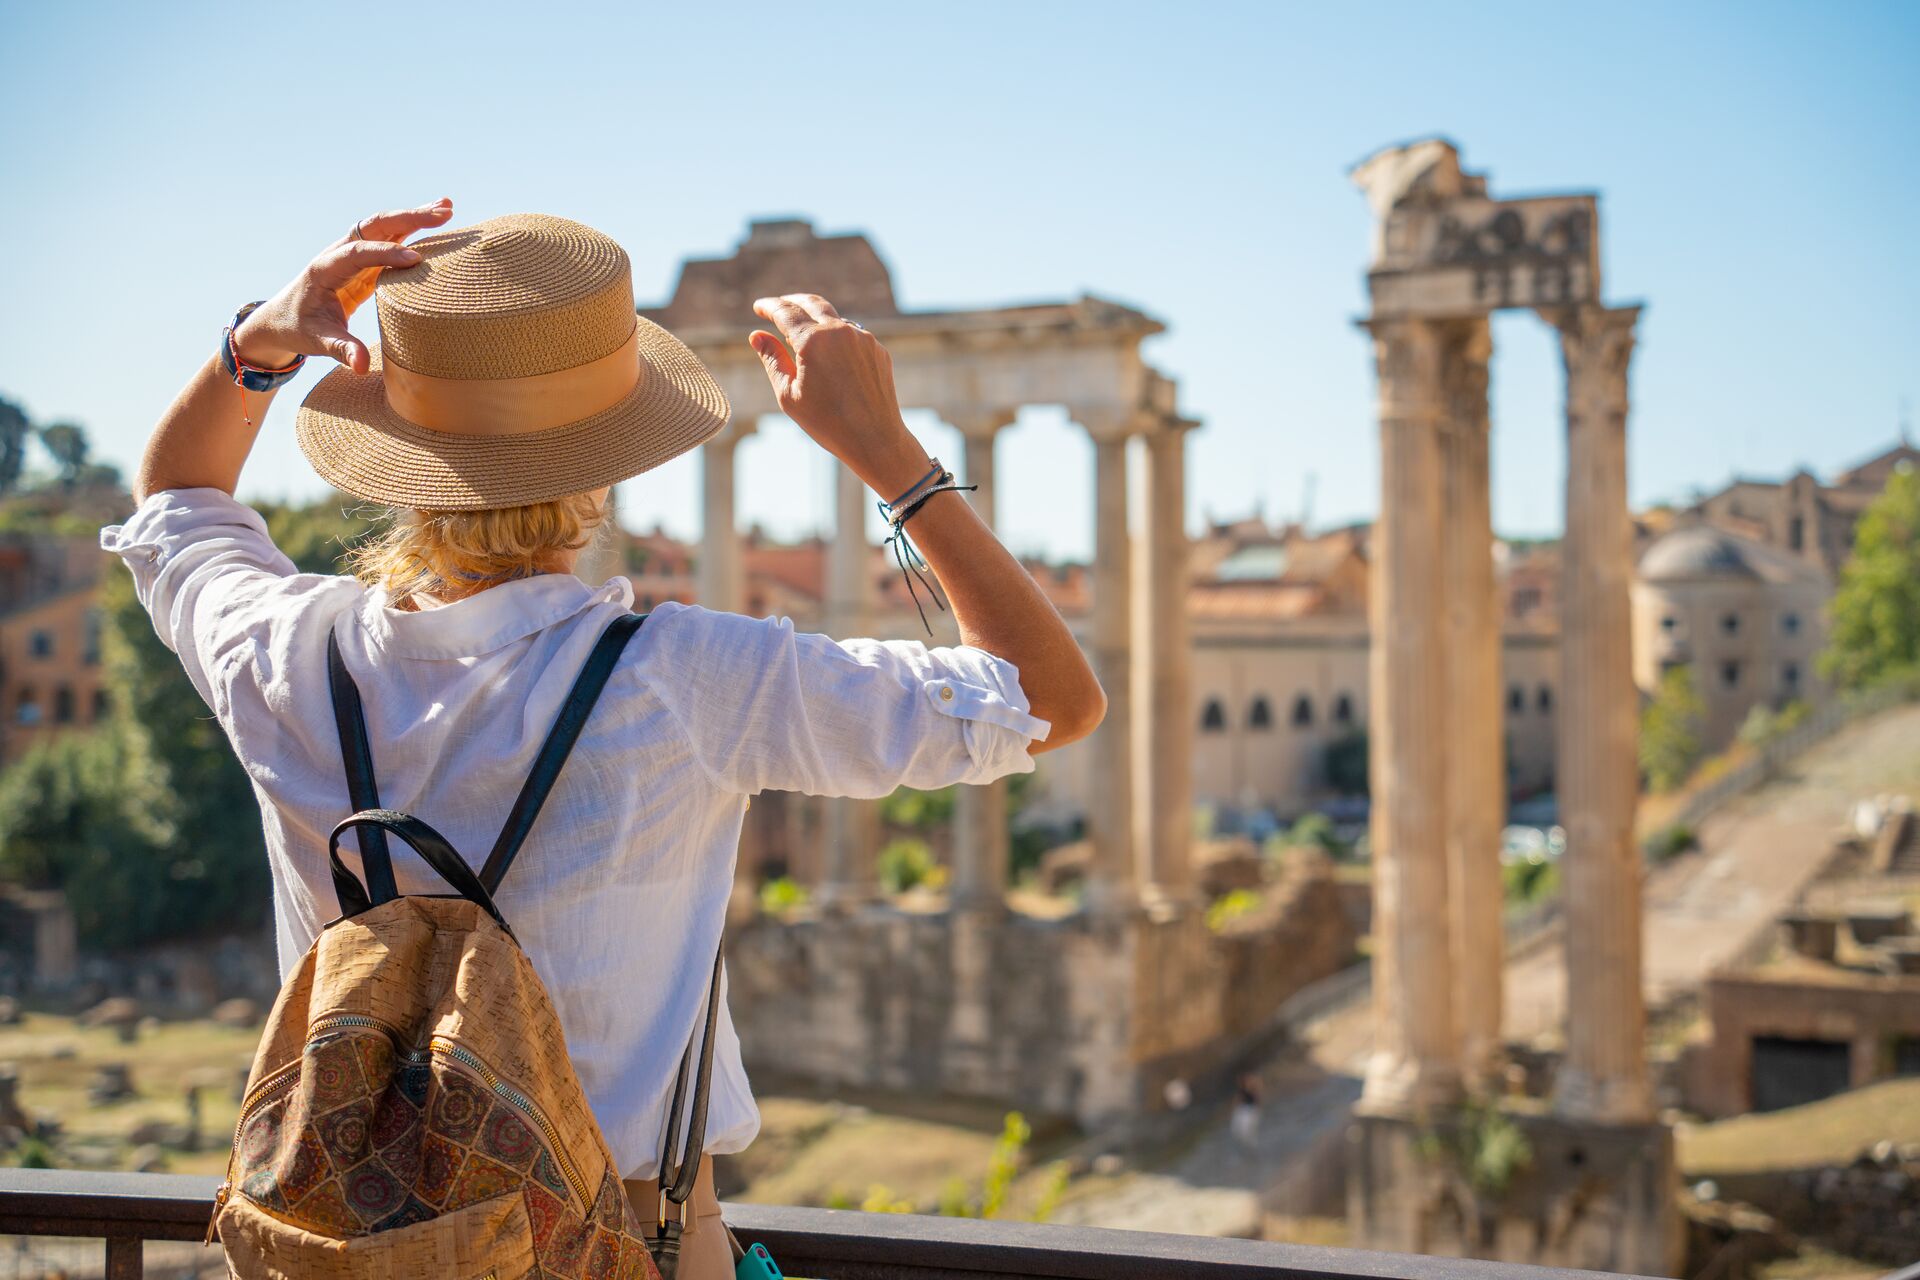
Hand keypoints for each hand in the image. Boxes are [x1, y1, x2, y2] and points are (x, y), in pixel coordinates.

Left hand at [232, 199, 454, 374]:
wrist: (281, 319)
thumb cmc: (299, 329)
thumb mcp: (317, 341)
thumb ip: (341, 350)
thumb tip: (361, 366)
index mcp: (325, 268)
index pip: (358, 253)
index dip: (386, 253)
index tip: (416, 259)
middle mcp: (339, 254)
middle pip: (375, 227)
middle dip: (409, 218)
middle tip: (443, 213)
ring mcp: (353, 256)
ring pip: (385, 228)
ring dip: (415, 218)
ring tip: (447, 208)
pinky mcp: (365, 265)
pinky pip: (390, 242)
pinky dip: (413, 232)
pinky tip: (436, 226)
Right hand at [750, 294, 925, 494]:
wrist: (876, 439)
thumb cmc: (828, 423)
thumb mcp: (789, 394)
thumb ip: (772, 360)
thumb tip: (756, 335)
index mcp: (814, 341)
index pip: (785, 312)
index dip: (768, 307)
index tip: (759, 307)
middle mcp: (841, 332)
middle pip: (811, 303)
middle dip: (791, 301)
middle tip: (778, 306)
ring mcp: (863, 338)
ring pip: (834, 319)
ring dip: (815, 321)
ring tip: (801, 335)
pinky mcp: (877, 349)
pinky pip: (852, 336)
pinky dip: (836, 338)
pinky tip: (829, 355)